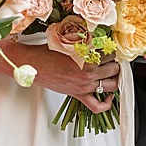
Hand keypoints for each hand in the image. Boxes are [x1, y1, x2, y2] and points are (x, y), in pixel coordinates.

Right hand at [0, 41, 120, 111]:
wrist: (32, 64)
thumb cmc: (47, 52)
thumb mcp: (70, 42)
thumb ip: (86, 42)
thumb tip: (99, 39)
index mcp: (87, 59)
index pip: (110, 54)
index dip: (110, 49)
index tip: (109, 47)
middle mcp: (88, 74)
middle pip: (114, 69)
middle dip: (114, 62)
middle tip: (110, 58)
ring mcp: (84, 87)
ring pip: (111, 85)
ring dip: (113, 78)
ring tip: (110, 71)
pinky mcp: (78, 95)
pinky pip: (97, 106)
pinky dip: (106, 103)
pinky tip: (109, 96)